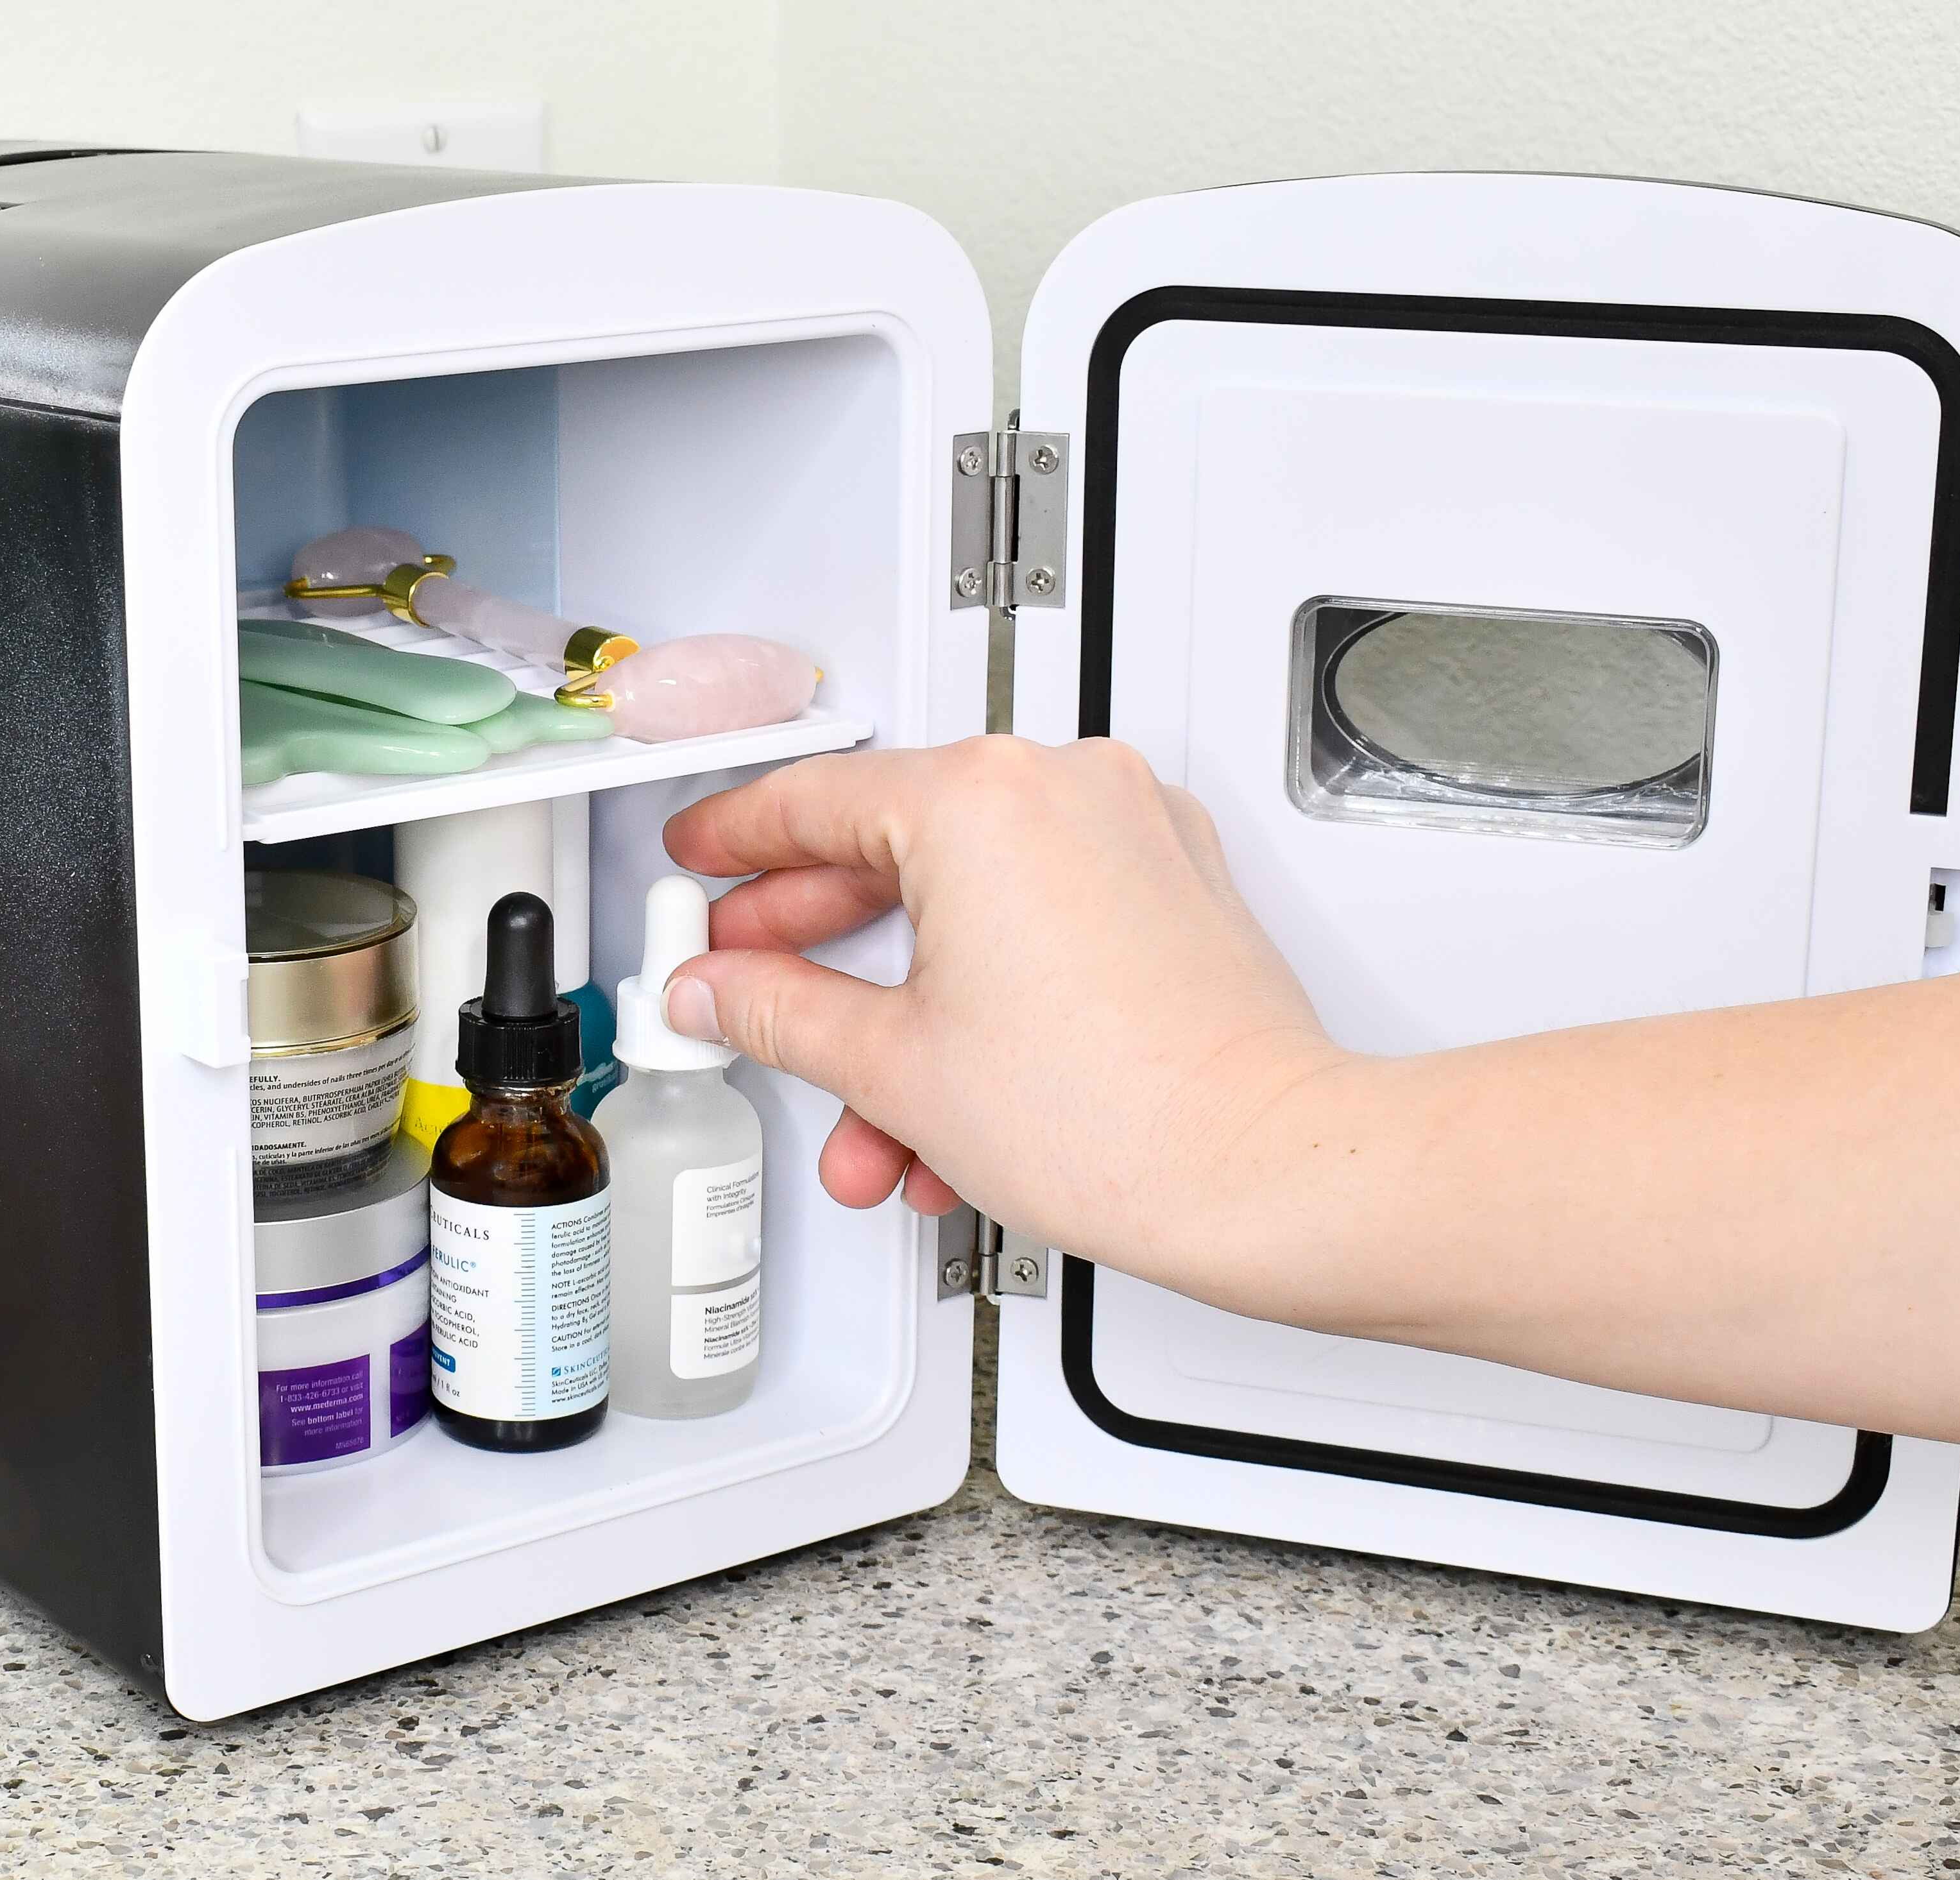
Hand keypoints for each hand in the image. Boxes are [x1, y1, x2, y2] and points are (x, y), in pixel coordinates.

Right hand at [660, 736, 1356, 1308]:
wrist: (1263, 1172)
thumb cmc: (1118, 1115)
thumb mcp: (890, 1065)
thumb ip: (774, 1011)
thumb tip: (717, 988)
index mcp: (980, 798)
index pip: (812, 799)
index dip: (731, 844)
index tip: (696, 864)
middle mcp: (1063, 788)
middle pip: (892, 849)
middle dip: (812, 951)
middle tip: (749, 986)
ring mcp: (1130, 830)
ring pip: (970, 903)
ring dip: (904, 1012)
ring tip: (866, 1116)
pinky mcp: (1175, 883)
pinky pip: (1043, 916)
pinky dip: (986, 992)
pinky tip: (950, 1093)